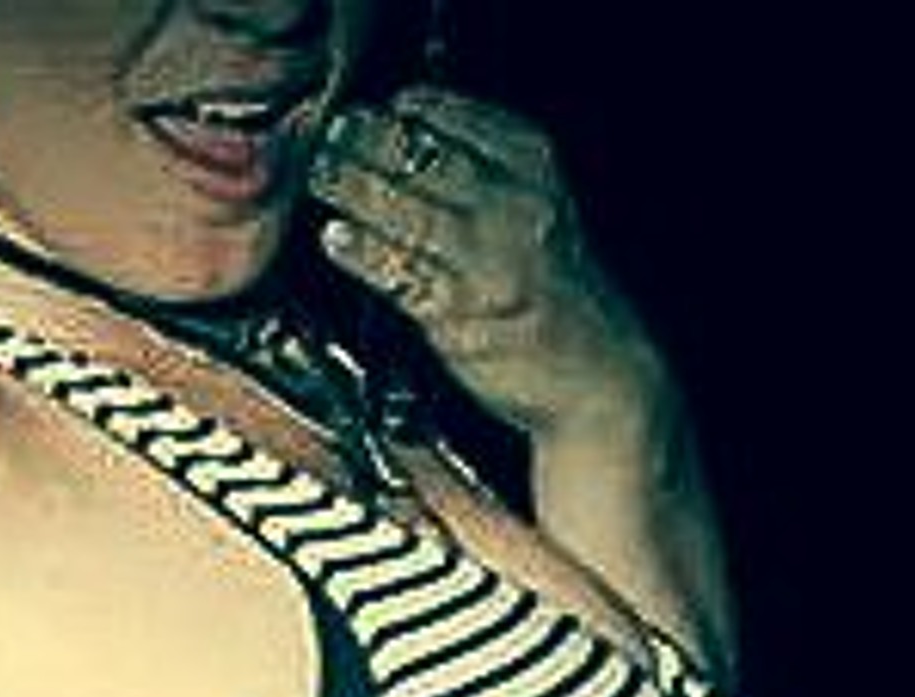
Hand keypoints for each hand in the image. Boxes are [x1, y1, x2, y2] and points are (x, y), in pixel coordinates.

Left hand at [308, 89, 666, 444]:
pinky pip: (400, 276)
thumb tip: (402, 138)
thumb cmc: (550, 289)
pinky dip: (363, 254)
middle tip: (333, 135)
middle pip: (428, 161)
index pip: (462, 118)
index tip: (375, 105)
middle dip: (371, 142)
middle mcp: (515, 208)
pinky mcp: (460, 317)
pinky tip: (336, 238)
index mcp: (536, 167)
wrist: (592, 372)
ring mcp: (488, 263)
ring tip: (322, 176)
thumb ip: (485, 170)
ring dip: (355, 190)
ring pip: (408, 214)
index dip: (411, 109)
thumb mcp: (536, 206)